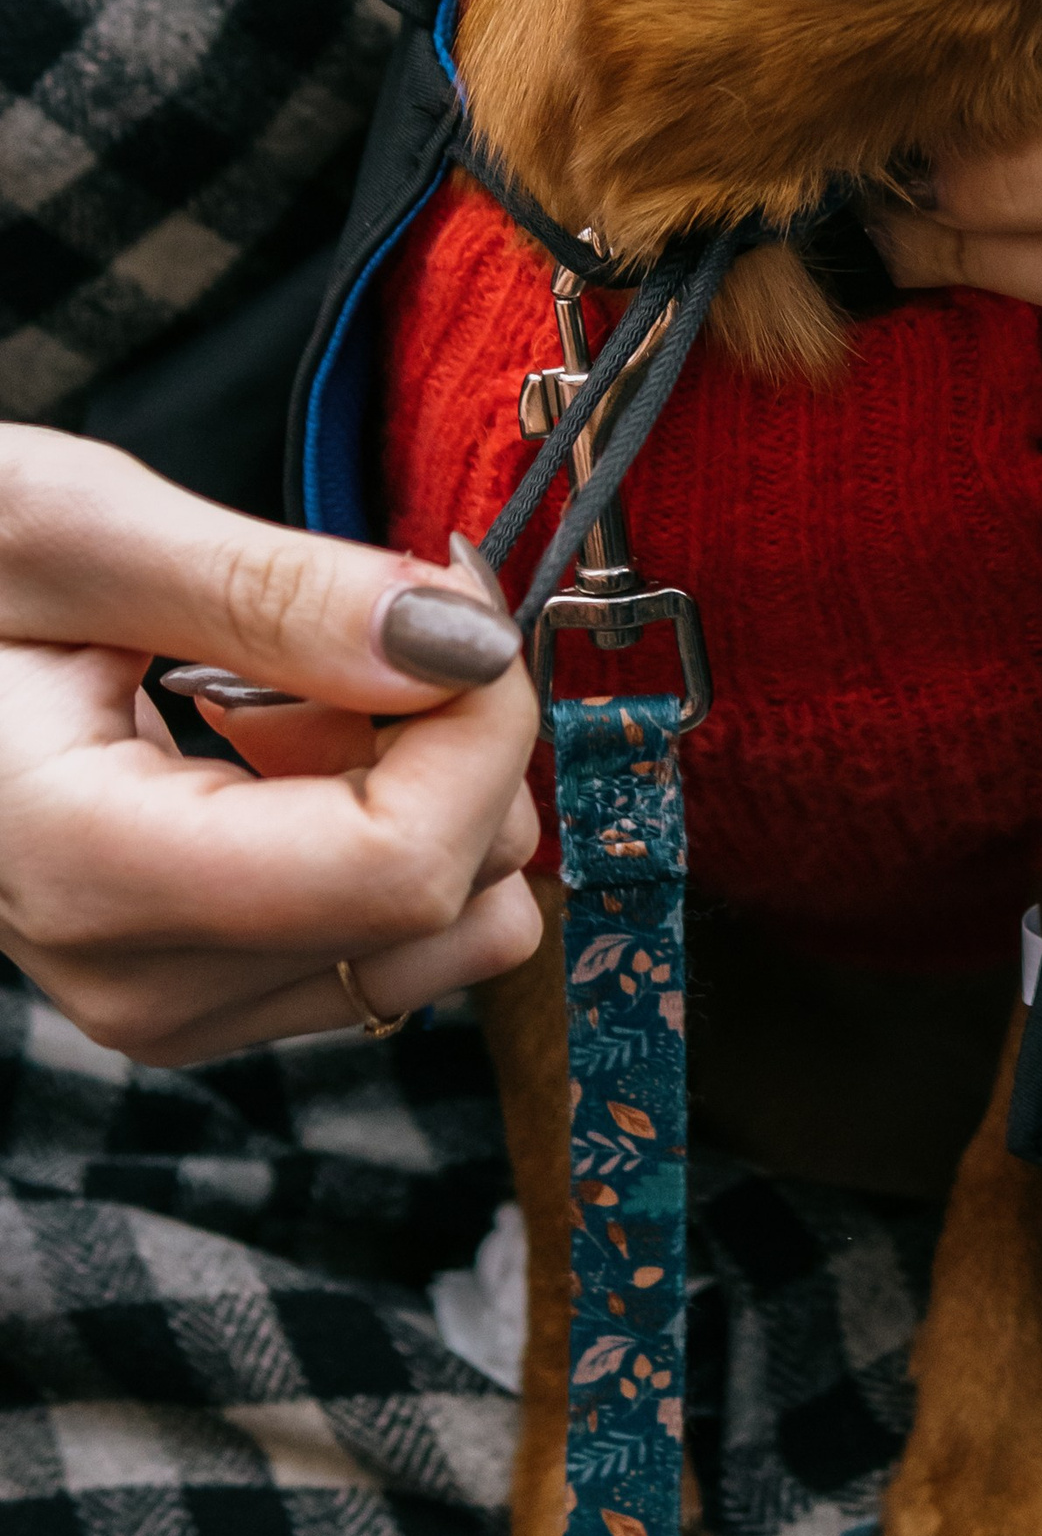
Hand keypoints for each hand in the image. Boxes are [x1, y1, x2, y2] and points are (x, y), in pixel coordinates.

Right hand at [0, 434, 540, 1069]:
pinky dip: (388, 825)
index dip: (480, 723)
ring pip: (441, 929)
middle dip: (459, 742)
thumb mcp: (68, 529)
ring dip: (424, 784)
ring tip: (291, 683)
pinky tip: (279, 739)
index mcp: (84, 868)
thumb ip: (271, 590)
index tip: (452, 593)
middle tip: (361, 613)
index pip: (401, 867)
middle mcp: (133, 980)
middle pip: (442, 902)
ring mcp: (169, 1007)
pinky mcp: (200, 997)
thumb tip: (459, 645)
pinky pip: (389, 936)